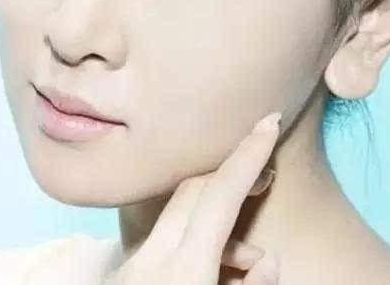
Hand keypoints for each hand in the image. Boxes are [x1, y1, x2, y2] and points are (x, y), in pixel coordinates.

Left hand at [103, 112, 281, 284]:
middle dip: (232, 177)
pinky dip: (192, 243)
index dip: (249, 155)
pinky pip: (161, 238)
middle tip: (264, 179)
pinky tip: (214, 268)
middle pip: (193, 191)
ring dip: (216, 223)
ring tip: (248, 258)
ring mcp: (127, 266)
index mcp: (180, 275)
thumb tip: (268, 259)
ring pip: (177, 214)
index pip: (219, 196)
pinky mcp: (119, 274)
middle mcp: (146, 262)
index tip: (270, 121)